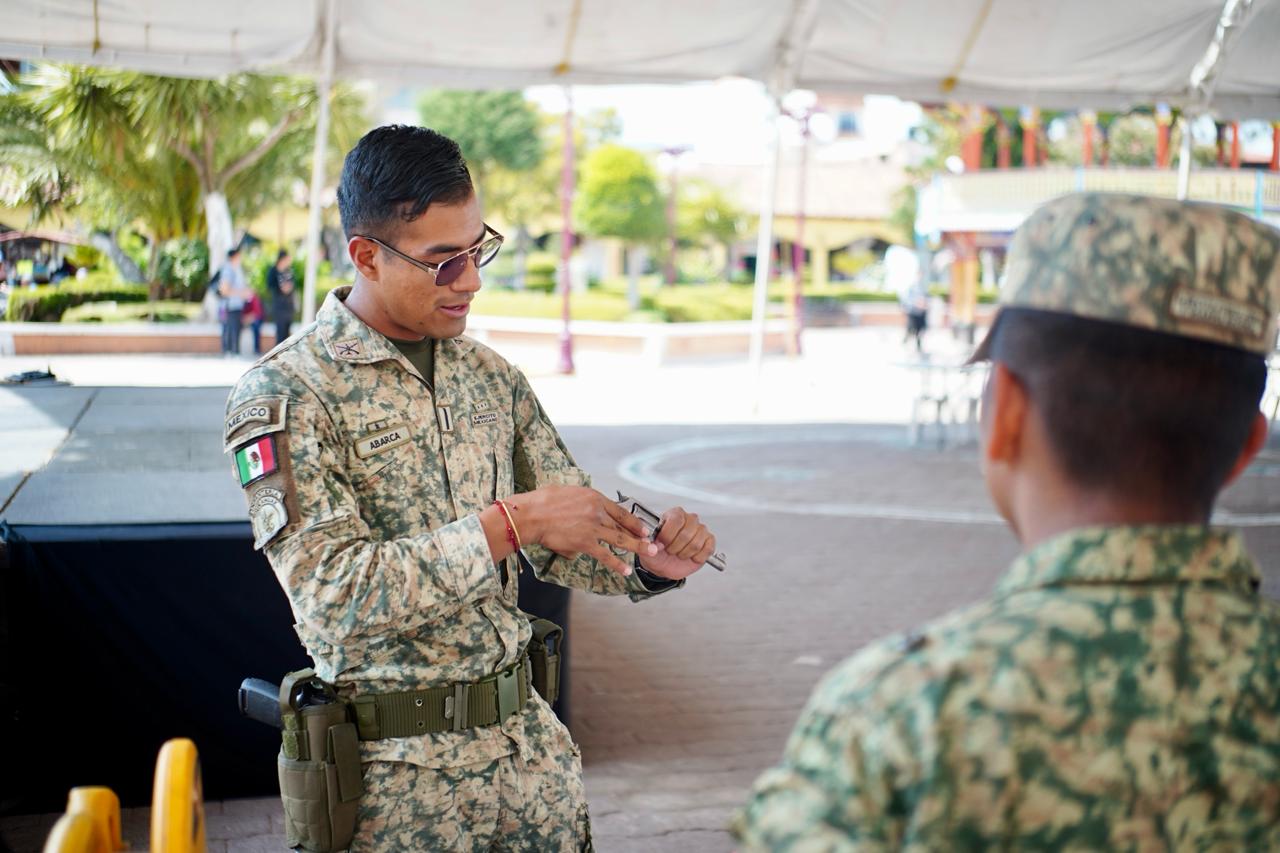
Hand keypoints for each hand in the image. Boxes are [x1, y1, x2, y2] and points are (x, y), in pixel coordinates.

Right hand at [510, 486, 656, 575]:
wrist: (532, 515)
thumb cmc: (543, 502)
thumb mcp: (568, 492)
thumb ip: (581, 502)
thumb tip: (583, 512)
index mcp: (593, 497)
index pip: (619, 511)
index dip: (633, 521)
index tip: (642, 527)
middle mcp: (597, 511)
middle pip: (623, 525)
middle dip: (639, 535)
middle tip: (652, 542)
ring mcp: (592, 527)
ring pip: (620, 539)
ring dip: (637, 547)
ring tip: (650, 553)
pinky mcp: (585, 543)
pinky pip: (605, 555)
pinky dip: (617, 563)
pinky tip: (626, 570)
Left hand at [638, 507, 713, 579]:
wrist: (664, 566)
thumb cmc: (657, 553)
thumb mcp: (646, 549)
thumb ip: (644, 543)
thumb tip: (647, 539)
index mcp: (674, 514)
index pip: (676, 520)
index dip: (668, 536)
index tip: (660, 544)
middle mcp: (689, 519)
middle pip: (686, 533)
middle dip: (675, 547)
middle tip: (669, 551)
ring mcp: (701, 529)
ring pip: (696, 543)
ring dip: (684, 554)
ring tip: (679, 553)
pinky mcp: (709, 541)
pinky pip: (707, 549)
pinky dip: (697, 557)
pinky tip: (690, 556)